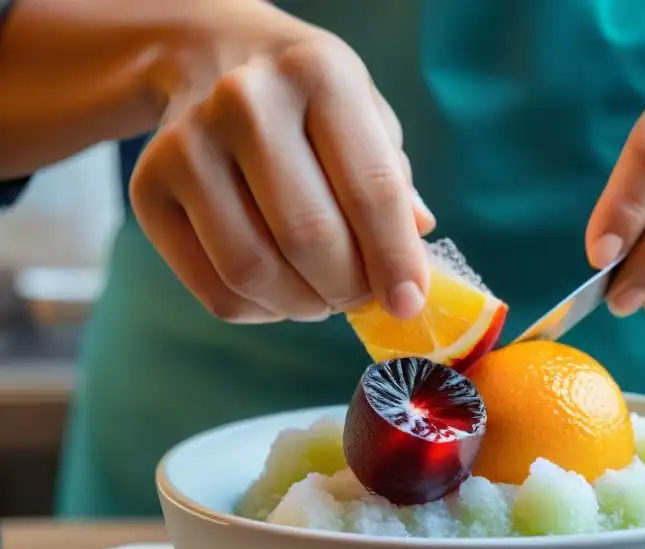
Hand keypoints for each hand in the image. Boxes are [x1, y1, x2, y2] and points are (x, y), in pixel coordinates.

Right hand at [130, 1, 433, 322]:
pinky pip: (215, 289)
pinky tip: (279, 292)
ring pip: (254, 271)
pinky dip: (259, 310)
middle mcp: (245, 100)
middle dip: (347, 289)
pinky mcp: (147, 187)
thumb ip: (393, 183)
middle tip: (361, 297)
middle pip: (308, 238)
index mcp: (318, 74)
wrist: (212, 59)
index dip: (395, 260)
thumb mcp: (365, 118)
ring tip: (323, 296)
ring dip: (303, 306)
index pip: (370, 190)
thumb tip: (416, 249)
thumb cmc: (308, 104)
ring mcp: (186, 143)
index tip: (407, 303)